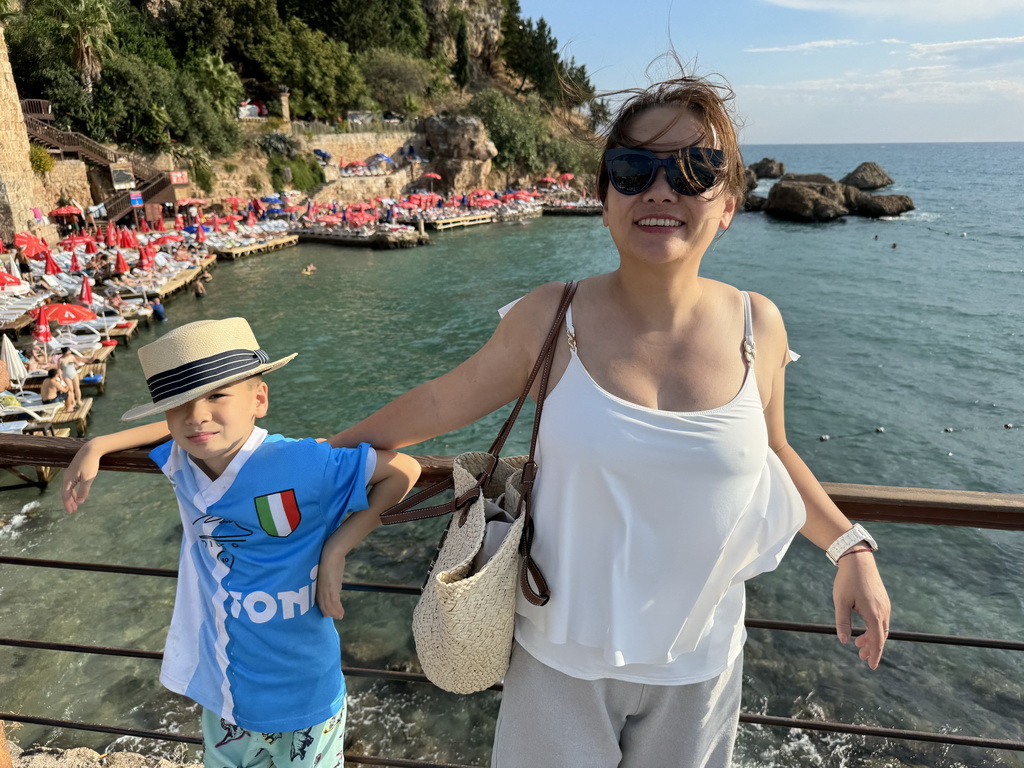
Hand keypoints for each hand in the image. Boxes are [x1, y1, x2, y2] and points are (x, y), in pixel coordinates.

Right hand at [62, 443, 100, 513]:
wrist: (90, 449)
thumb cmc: (90, 463)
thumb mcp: (88, 478)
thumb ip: (84, 491)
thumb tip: (80, 502)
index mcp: (68, 480)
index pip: (66, 495)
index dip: (68, 504)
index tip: (71, 512)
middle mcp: (66, 477)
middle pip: (65, 493)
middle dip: (69, 502)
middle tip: (73, 511)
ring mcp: (69, 474)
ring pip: (68, 489)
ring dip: (71, 497)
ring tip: (75, 504)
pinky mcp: (74, 471)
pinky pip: (71, 484)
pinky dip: (74, 491)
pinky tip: (78, 494)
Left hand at [316, 544, 345, 619]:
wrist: (331, 554)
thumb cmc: (330, 558)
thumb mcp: (330, 572)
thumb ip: (332, 580)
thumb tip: (337, 585)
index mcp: (319, 585)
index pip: (321, 599)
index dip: (324, 607)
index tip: (328, 612)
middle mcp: (321, 589)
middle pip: (324, 604)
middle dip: (330, 612)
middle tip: (337, 617)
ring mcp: (325, 589)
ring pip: (329, 605)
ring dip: (334, 612)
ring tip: (339, 617)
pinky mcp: (331, 588)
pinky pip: (334, 602)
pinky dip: (337, 609)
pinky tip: (341, 613)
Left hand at [833, 552, 889, 669]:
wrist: (858, 559)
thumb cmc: (847, 581)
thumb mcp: (841, 602)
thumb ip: (843, 622)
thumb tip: (844, 641)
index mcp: (874, 614)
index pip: (877, 640)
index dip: (875, 655)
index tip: (872, 667)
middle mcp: (883, 611)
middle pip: (880, 636)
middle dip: (872, 648)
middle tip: (861, 657)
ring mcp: (885, 605)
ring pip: (881, 628)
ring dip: (872, 638)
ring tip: (859, 645)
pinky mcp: (883, 600)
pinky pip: (881, 619)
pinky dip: (874, 628)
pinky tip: (864, 629)